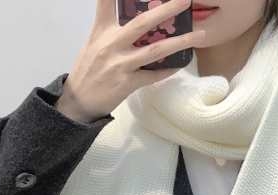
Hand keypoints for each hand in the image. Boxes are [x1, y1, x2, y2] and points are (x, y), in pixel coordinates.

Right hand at [57, 0, 206, 123]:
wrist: (77, 101)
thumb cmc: (88, 70)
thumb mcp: (94, 42)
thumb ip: (110, 27)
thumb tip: (135, 18)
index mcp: (101, 30)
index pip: (107, 2)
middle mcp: (111, 44)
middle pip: (142, 22)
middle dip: (166, 9)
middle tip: (185, 1)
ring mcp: (120, 64)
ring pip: (154, 51)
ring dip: (180, 42)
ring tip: (199, 35)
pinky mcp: (126, 84)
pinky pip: (152, 76)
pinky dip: (168, 70)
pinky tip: (180, 64)